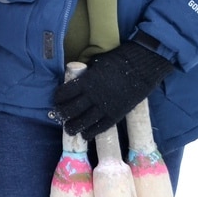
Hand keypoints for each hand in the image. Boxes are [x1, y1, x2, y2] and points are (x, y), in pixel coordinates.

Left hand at [53, 41, 173, 138]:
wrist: (141, 67)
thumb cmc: (118, 61)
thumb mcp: (96, 65)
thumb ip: (86, 76)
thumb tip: (77, 80)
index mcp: (87, 81)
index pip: (66, 92)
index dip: (59, 98)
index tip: (56, 100)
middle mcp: (93, 96)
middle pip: (72, 109)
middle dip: (63, 114)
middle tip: (59, 116)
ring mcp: (105, 107)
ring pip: (84, 121)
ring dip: (74, 126)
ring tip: (69, 129)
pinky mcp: (116, 115)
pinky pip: (101, 127)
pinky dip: (91, 132)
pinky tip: (85, 135)